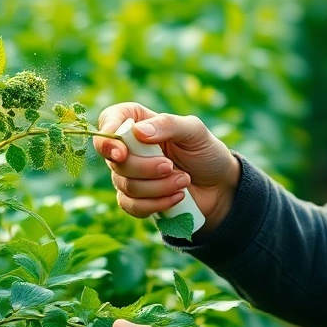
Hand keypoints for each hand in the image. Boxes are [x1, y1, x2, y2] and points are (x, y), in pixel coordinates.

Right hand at [92, 102, 240, 233]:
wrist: (218, 186)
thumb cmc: (205, 152)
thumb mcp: (194, 131)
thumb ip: (168, 124)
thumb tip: (139, 132)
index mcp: (138, 121)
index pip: (109, 120)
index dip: (108, 139)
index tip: (122, 153)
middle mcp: (128, 147)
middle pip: (115, 160)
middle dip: (145, 168)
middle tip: (171, 166)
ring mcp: (129, 175)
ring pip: (125, 185)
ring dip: (158, 187)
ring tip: (184, 180)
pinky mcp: (136, 199)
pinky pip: (131, 206)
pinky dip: (156, 204)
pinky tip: (177, 197)